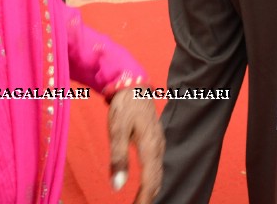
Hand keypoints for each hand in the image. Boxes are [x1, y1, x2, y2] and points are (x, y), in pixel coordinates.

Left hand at [107, 88, 163, 202]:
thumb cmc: (124, 107)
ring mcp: (159, 143)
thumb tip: (117, 187)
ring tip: (141, 201)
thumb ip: (118, 159)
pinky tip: (146, 184)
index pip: (150, 180)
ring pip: (158, 173)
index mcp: (150, 146)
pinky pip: (157, 165)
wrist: (134, 85)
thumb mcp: (116, 131)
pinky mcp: (156, 141)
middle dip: (148, 197)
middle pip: (157, 179)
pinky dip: (152, 179)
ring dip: (151, 189)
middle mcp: (158, 147)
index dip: (144, 199)